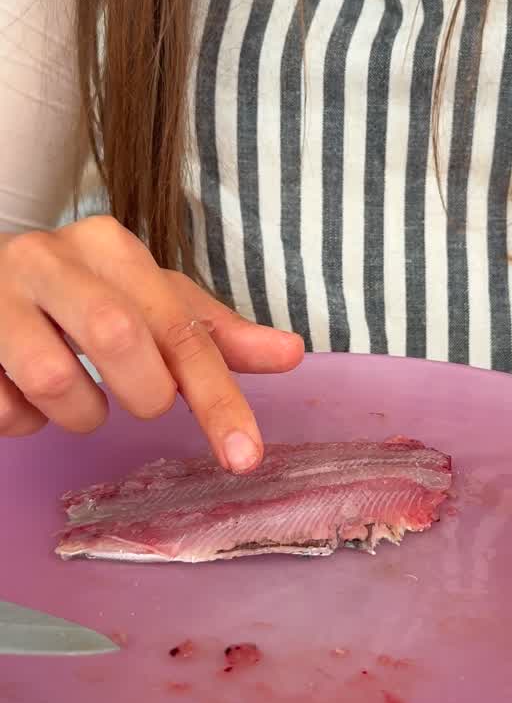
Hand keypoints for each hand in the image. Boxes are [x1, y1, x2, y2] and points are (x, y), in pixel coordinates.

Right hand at [0, 216, 303, 471]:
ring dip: (76, 413)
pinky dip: (20, 421)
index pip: (181, 328)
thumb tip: (292, 353)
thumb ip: (211, 334)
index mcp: (108, 246)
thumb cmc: (76, 296)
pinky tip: (16, 393)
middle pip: (119, 338)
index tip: (245, 456)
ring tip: (72, 397)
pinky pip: (1, 407)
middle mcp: (49, 256)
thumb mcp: (146, 305)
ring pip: (53, 378)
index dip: (217, 398)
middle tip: (139, 400)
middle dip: (140, 393)